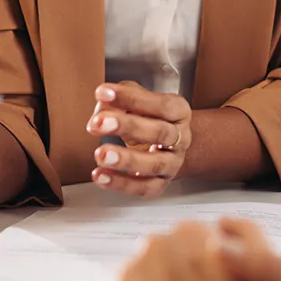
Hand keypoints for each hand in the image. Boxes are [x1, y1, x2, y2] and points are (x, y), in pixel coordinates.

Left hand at [87, 81, 193, 196]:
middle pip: (159, 133)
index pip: (161, 105)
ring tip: (100, 154)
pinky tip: (101, 176)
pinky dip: (120, 184)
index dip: (133, 99)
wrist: (167, 146)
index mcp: (179, 112)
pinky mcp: (160, 184)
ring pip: (154, 164)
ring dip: (125, 160)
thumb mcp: (138, 100)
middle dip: (127, 127)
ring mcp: (172, 163)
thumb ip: (121, 98)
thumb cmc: (149, 119)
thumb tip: (103, 103)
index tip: (104, 93)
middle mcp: (180, 138)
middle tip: (100, 123)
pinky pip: (143, 188)